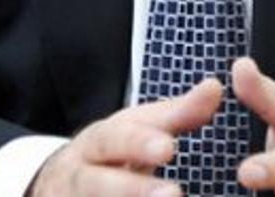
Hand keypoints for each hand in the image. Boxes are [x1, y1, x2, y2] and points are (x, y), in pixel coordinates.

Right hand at [29, 78, 222, 196]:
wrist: (59, 187)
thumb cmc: (111, 154)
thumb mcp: (136, 129)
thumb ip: (177, 114)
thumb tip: (215, 87)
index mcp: (96, 144)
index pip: (115, 139)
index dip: (139, 143)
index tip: (168, 147)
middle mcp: (79, 177)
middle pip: (98, 185)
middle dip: (133, 191)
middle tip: (173, 195)